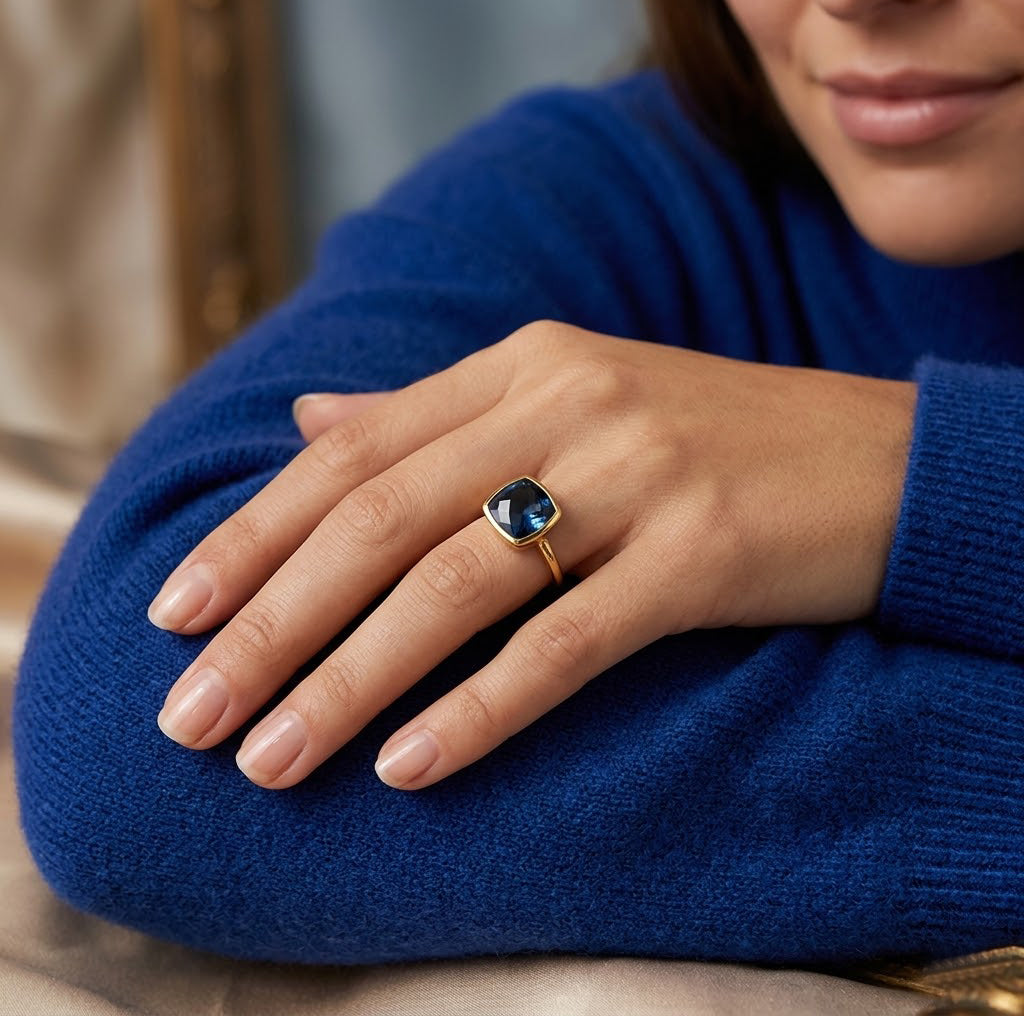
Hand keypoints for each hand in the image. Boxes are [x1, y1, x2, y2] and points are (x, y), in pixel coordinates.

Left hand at [148, 320, 916, 790]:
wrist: (875, 456)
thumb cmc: (706, 440)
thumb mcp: (566, 399)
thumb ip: (433, 414)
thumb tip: (309, 419)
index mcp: (522, 365)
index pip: (352, 452)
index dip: (253, 534)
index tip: (175, 614)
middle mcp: (567, 405)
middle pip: (381, 521)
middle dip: (271, 624)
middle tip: (191, 715)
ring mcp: (639, 476)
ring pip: (457, 585)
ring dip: (350, 680)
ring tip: (272, 759)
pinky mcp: (703, 553)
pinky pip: (569, 641)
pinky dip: (482, 706)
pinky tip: (411, 766)